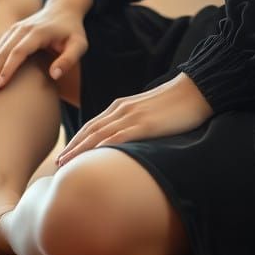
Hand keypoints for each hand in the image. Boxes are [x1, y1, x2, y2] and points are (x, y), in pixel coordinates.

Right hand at [0, 0, 90, 98]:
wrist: (63, 8)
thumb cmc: (73, 30)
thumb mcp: (79, 44)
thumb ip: (69, 60)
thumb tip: (54, 75)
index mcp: (39, 32)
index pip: (19, 51)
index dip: (8, 68)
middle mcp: (23, 29)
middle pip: (3, 52)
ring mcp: (15, 29)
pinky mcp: (11, 32)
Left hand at [56, 72, 212, 166]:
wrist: (198, 88)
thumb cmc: (178, 103)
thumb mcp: (151, 113)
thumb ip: (137, 123)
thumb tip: (130, 141)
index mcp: (122, 106)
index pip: (93, 126)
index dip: (77, 141)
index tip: (65, 156)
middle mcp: (122, 109)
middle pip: (90, 131)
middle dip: (72, 148)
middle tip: (56, 166)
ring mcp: (132, 116)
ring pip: (98, 135)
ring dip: (79, 151)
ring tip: (65, 166)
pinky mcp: (145, 124)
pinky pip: (118, 138)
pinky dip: (102, 149)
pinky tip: (92, 160)